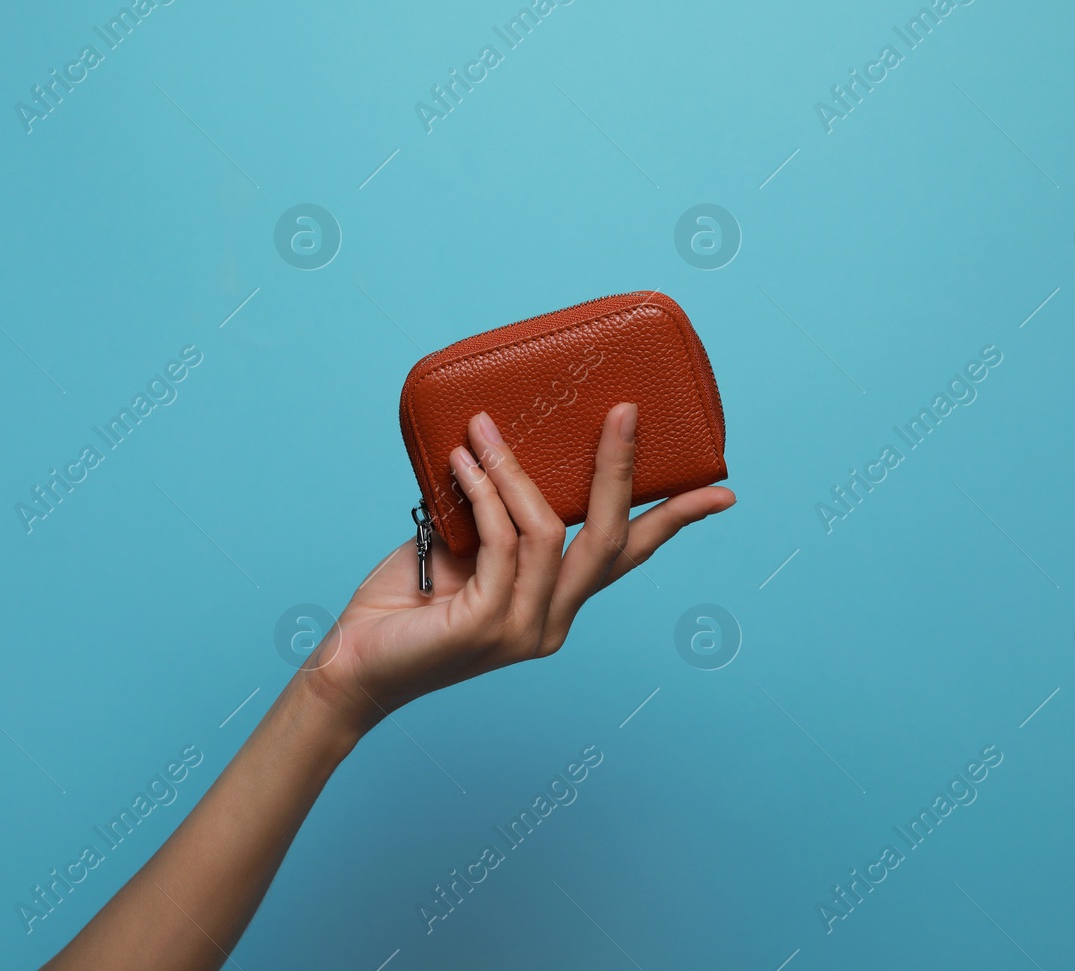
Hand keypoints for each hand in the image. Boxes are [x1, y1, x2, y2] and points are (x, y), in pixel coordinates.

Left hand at [300, 403, 734, 735]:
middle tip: (623, 412)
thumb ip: (497, 516)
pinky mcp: (487, 626)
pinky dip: (483, 493)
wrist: (352, 661)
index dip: (672, 522)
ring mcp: (523, 630)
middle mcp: (551, 621)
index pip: (624, 558)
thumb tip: (508, 447)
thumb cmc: (404, 604)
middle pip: (607, 540)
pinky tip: (461, 461)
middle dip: (619, 471)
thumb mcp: (464, 547)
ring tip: (484, 428)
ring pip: (547, 533)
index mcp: (554, 604)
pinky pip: (500, 543)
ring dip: (516, 470)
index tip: (722, 493)